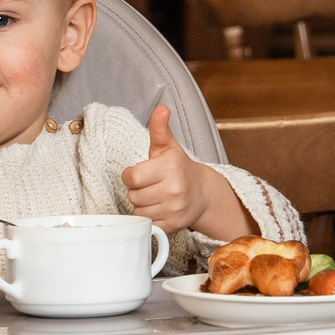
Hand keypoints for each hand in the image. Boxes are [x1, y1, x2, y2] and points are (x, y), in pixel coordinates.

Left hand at [120, 105, 213, 233]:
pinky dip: (149, 218)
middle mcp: (174, 190)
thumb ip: (159, 128)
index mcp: (169, 168)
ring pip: (138, 212)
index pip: (132, 177)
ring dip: (142, 205)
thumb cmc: (179, 168)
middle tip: (151, 185)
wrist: (202, 193)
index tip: (141, 173)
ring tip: (155, 197)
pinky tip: (159, 208)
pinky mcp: (173, 226)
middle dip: (137, 191)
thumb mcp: (168, 146)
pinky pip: (147, 224)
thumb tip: (161, 109)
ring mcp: (175, 210)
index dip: (131, 176)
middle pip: (133, 196)